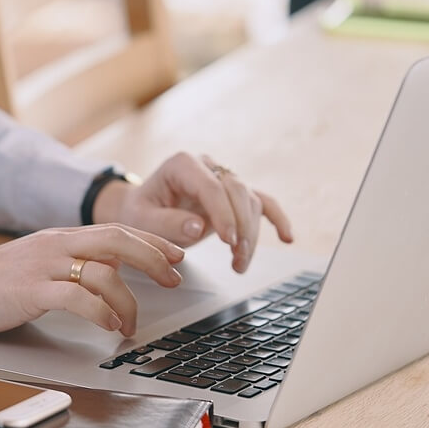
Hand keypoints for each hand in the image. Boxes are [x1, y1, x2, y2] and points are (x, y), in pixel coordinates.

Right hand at [0, 225, 184, 337]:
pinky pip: (78, 298)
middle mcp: (54, 244)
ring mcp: (42, 266)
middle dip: (154, 258)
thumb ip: (70, 265)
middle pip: (119, 240)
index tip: (176, 255)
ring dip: (128, 301)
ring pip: (104, 272)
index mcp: (57, 237)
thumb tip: (109, 274)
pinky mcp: (29, 292)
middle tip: (175, 278)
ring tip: (132, 324)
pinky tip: (109, 326)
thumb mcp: (34, 266)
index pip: (115, 229)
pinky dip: (101, 313)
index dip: (151, 241)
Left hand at [93, 152, 292, 272]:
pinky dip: (276, 219)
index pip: (211, 186)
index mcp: (182, 164)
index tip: (227, 240)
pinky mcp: (233, 195)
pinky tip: (287, 237)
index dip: (223, 213)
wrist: (143, 209)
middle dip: (241, 226)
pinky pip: (262, 202)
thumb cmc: (140, 212)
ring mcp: (223, 178)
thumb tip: (198, 226)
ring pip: (250, 201)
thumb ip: (167, 223)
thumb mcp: (142, 220)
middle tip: (237, 256)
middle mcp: (207, 166)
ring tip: (239, 263)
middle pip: (237, 191)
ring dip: (251, 234)